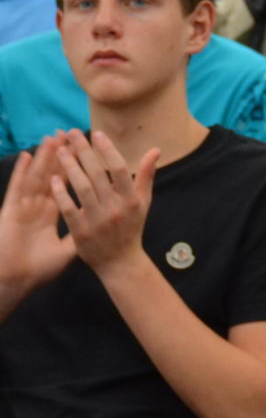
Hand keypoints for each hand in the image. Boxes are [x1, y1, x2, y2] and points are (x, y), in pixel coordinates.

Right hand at [0, 133, 75, 302]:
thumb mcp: (66, 251)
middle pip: (52, 176)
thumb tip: (100, 226)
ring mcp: (24, 207)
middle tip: (72, 135)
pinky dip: (23, 172)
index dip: (75, 170)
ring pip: (37, 177)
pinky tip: (29, 156)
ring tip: (54, 137)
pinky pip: (18, 189)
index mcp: (51, 214)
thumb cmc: (38, 269)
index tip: (87, 154)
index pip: (66, 186)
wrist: (14, 282)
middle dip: (62, 156)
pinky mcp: (12, 212)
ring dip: (45, 157)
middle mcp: (38, 207)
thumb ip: (80, 235)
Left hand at [50, 129, 157, 274]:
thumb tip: (155, 150)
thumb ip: (146, 176)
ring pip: (82, 188)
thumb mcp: (143, 202)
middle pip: (98, 174)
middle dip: (84, 151)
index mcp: (132, 200)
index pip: (120, 169)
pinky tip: (54, 178)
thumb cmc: (131, 228)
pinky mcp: (81, 232)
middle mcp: (116, 209)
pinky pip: (68, 208)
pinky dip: (61, 193)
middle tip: (72, 134)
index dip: (108, 150)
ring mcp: (98, 220)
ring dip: (70, 167)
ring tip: (60, 150)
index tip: (97, 134)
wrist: (120, 262)